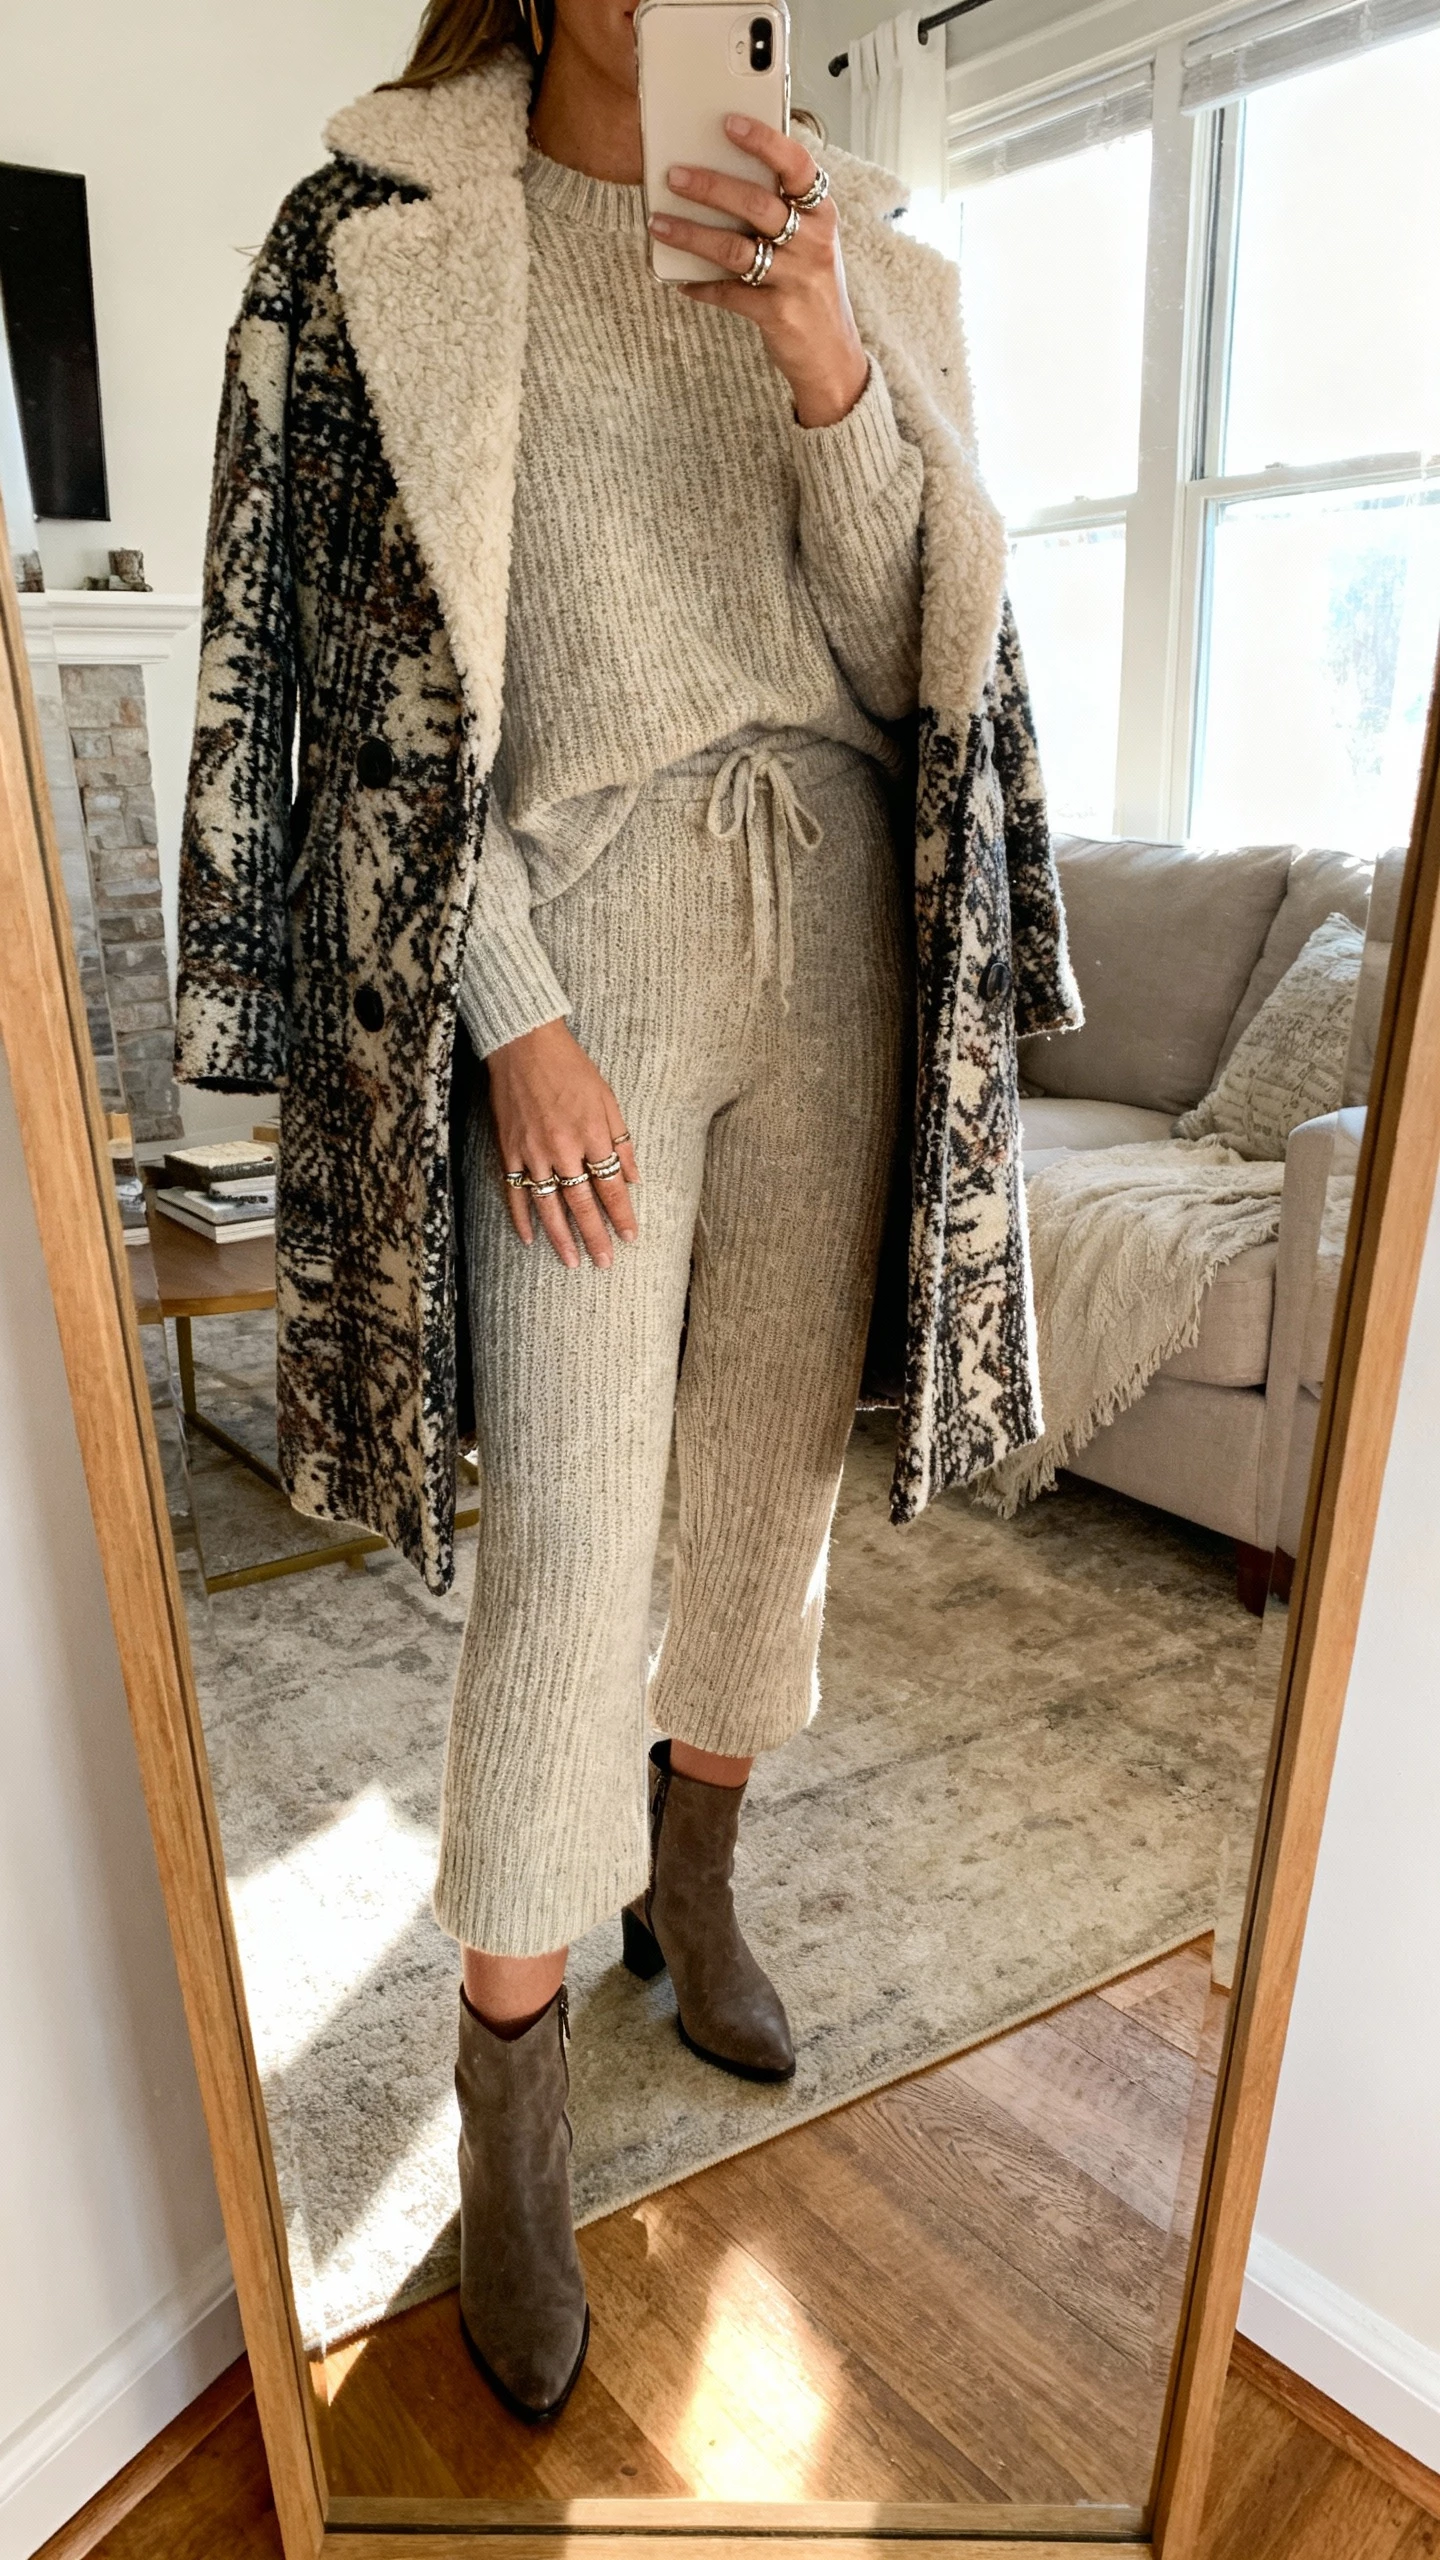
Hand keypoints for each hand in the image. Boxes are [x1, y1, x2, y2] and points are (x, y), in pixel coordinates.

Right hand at [488, 1018, 639, 1268]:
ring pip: (548, 1205)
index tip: (629, 1237)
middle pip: (582, 1202)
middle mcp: (562, 1148)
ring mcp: (532, 1152)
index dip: (621, 1214)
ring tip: (572, 1262)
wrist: (524, 1044)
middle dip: (595, 1236)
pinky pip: (515, 1192)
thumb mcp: (607, 1099)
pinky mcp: (508, 1150)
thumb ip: (621, 1141)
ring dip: (561, 1237)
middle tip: (604, 1262)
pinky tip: (529, 1239)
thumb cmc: (571, 1068)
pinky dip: (521, 1218)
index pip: (611, 1185)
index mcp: (591, 1134)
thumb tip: (635, 1178)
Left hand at [650, 119, 868, 428]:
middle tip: (674, 175)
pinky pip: (728, 293)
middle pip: (758, 204)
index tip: (729, 123)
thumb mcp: (809, 242)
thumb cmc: (811, 288)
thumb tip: (718, 174)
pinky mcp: (777, 314)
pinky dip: (701, 286)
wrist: (832, 356)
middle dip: (711, 187)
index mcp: (823, 215)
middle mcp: (814, 243)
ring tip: (659, 223)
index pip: (797, 166)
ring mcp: (796, 280)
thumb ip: (778, 210)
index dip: (764, 141)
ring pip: (736, 249)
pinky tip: (680, 280)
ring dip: (692, 235)